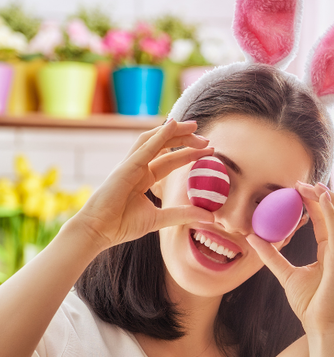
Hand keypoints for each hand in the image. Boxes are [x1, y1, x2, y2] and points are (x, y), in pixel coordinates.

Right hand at [69, 120, 215, 251]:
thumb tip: (211, 217)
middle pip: (164, 146)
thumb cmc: (122, 224)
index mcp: (144, 177)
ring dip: (174, 131)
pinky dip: (159, 135)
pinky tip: (172, 125)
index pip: (170, 160)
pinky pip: (145, 147)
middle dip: (185, 139)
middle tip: (206, 138)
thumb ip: (184, 214)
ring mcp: (131, 164)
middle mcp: (138, 167)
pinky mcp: (126, 167)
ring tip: (194, 126)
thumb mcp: (160, 219)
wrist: (99, 230)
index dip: (189, 153)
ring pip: (154, 140)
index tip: (209, 150)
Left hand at [247, 182, 333, 334]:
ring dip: (330, 200)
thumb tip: (253, 238)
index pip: (325, 222)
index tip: (298, 190)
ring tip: (315, 186)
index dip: (315, 204)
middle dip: (322, 196)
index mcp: (330, 253)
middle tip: (302, 183)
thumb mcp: (285, 274)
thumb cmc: (309, 305)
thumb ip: (272, 256)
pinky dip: (332, 212)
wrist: (319, 325)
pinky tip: (323, 198)